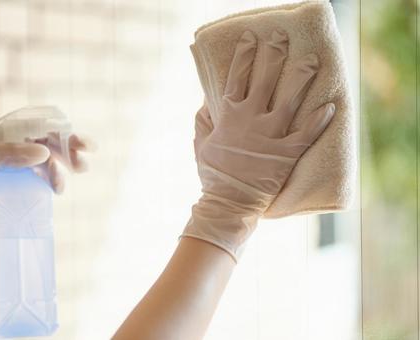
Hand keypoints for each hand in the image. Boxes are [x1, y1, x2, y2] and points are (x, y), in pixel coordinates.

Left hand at [0, 133, 89, 243]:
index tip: (88, 146)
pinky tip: (56, 189)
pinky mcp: (19, 177)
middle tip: (84, 167)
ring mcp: (19, 160)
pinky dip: (52, 180)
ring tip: (62, 189)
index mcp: (9, 132)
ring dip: (62, 171)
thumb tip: (45, 152)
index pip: (44, 127)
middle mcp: (17, 143)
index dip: (68, 134)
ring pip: (50, 160)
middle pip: (52, 143)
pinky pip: (42, 175)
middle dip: (71, 153)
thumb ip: (10, 153)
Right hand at [182, 30, 334, 260]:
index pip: (237, 77)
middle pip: (265, 79)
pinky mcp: (286, 154)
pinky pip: (307, 134)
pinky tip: (330, 106)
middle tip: (282, 37)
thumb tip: (207, 98)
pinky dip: (319, 121)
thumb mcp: (200, 143)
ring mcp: (270, 136)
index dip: (245, 55)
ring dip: (302, 78)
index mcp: (229, 115)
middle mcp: (251, 120)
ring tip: (313, 60)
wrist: (228, 203)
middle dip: (274, 55)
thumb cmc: (212, 174)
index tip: (251, 38)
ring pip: (290, 99)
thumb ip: (203, 118)